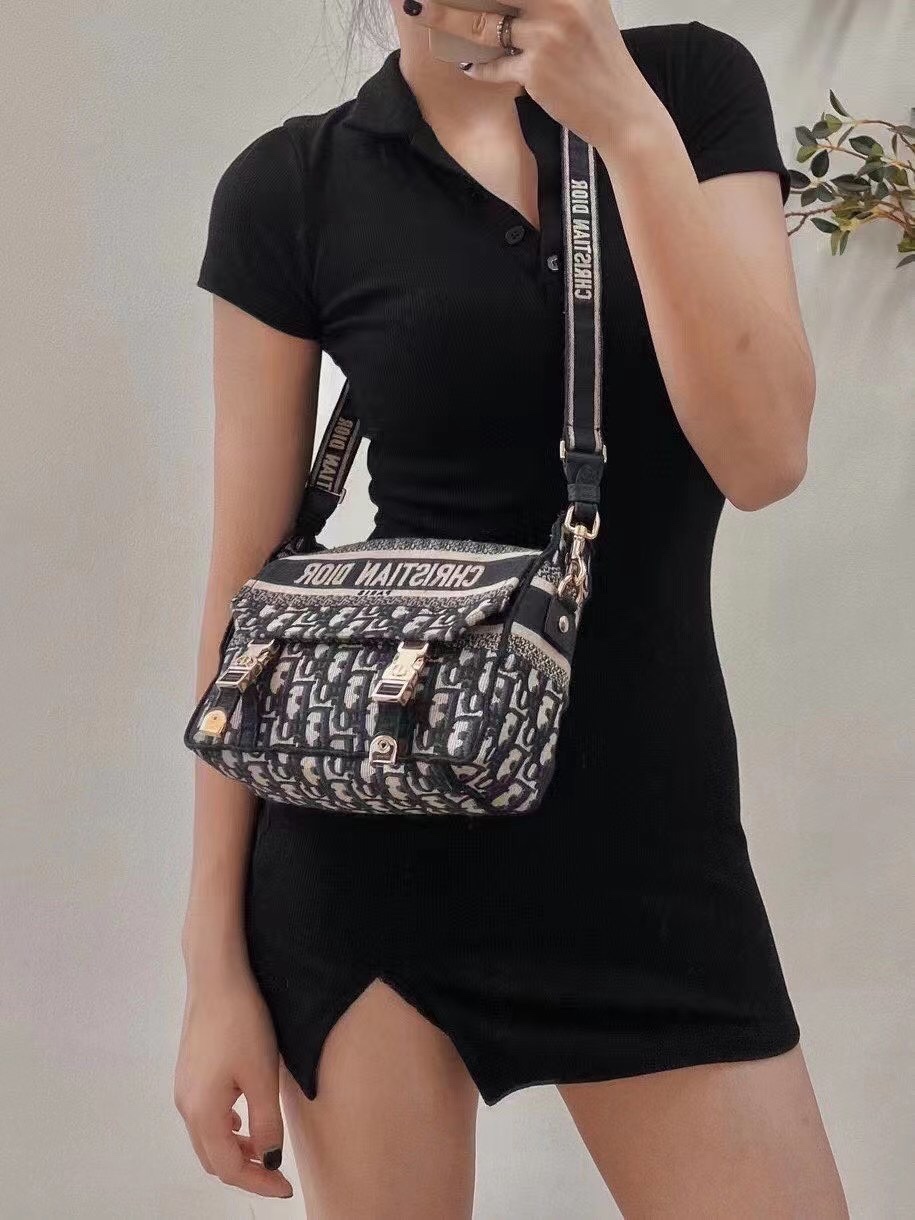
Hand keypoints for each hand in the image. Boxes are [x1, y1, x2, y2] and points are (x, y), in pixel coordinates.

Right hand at [173, 964, 294, 1198]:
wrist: (217, 977)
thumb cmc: (242, 1022)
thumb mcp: (262, 1076)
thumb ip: (265, 1124)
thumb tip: (269, 1161)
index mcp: (203, 1113)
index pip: (229, 1167)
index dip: (258, 1183)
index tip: (285, 1188)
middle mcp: (186, 1106)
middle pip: (214, 1158)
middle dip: (246, 1170)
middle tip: (277, 1171)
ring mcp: (184, 1088)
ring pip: (208, 1137)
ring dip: (235, 1148)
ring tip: (266, 1143)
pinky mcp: (189, 1071)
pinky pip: (206, 1115)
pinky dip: (226, 1128)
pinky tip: (246, 1114)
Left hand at [404, 0, 636, 147]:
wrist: (622, 111)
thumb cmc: (600, 62)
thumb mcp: (585, 11)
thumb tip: (503, 0)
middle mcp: (561, 2)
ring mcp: (547, 36)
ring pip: (482, 23)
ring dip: (447, 19)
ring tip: (422, 12)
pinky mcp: (536, 71)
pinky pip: (492, 65)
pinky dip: (478, 66)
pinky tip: (469, 65)